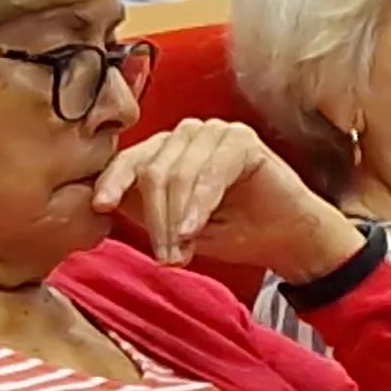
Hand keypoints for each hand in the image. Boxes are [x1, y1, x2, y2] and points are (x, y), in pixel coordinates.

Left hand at [93, 120, 366, 280]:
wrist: (289, 239)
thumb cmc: (235, 231)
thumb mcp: (177, 226)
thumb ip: (145, 210)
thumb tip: (101, 207)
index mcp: (167, 150)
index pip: (128, 160)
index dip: (112, 182)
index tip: (101, 208)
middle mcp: (188, 135)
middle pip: (152, 171)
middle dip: (156, 220)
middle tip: (166, 257)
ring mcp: (215, 133)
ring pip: (177, 174)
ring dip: (176, 220)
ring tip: (183, 253)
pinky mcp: (242, 142)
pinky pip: (210, 173)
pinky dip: (200, 205)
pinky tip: (196, 231)